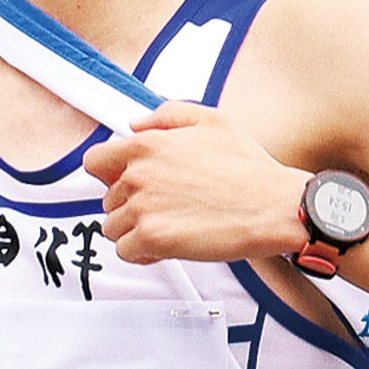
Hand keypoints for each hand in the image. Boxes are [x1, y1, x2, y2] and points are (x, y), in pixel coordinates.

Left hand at [83, 101, 307, 266]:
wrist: (273, 206)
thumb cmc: (249, 169)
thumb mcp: (211, 120)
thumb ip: (166, 116)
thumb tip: (136, 123)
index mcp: (147, 145)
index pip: (95, 162)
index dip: (110, 175)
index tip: (126, 183)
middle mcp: (137, 175)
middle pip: (108, 198)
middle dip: (131, 205)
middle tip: (165, 207)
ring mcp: (142, 208)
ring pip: (113, 227)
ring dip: (135, 230)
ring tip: (169, 226)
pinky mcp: (153, 239)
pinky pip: (126, 251)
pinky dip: (143, 252)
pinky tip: (167, 245)